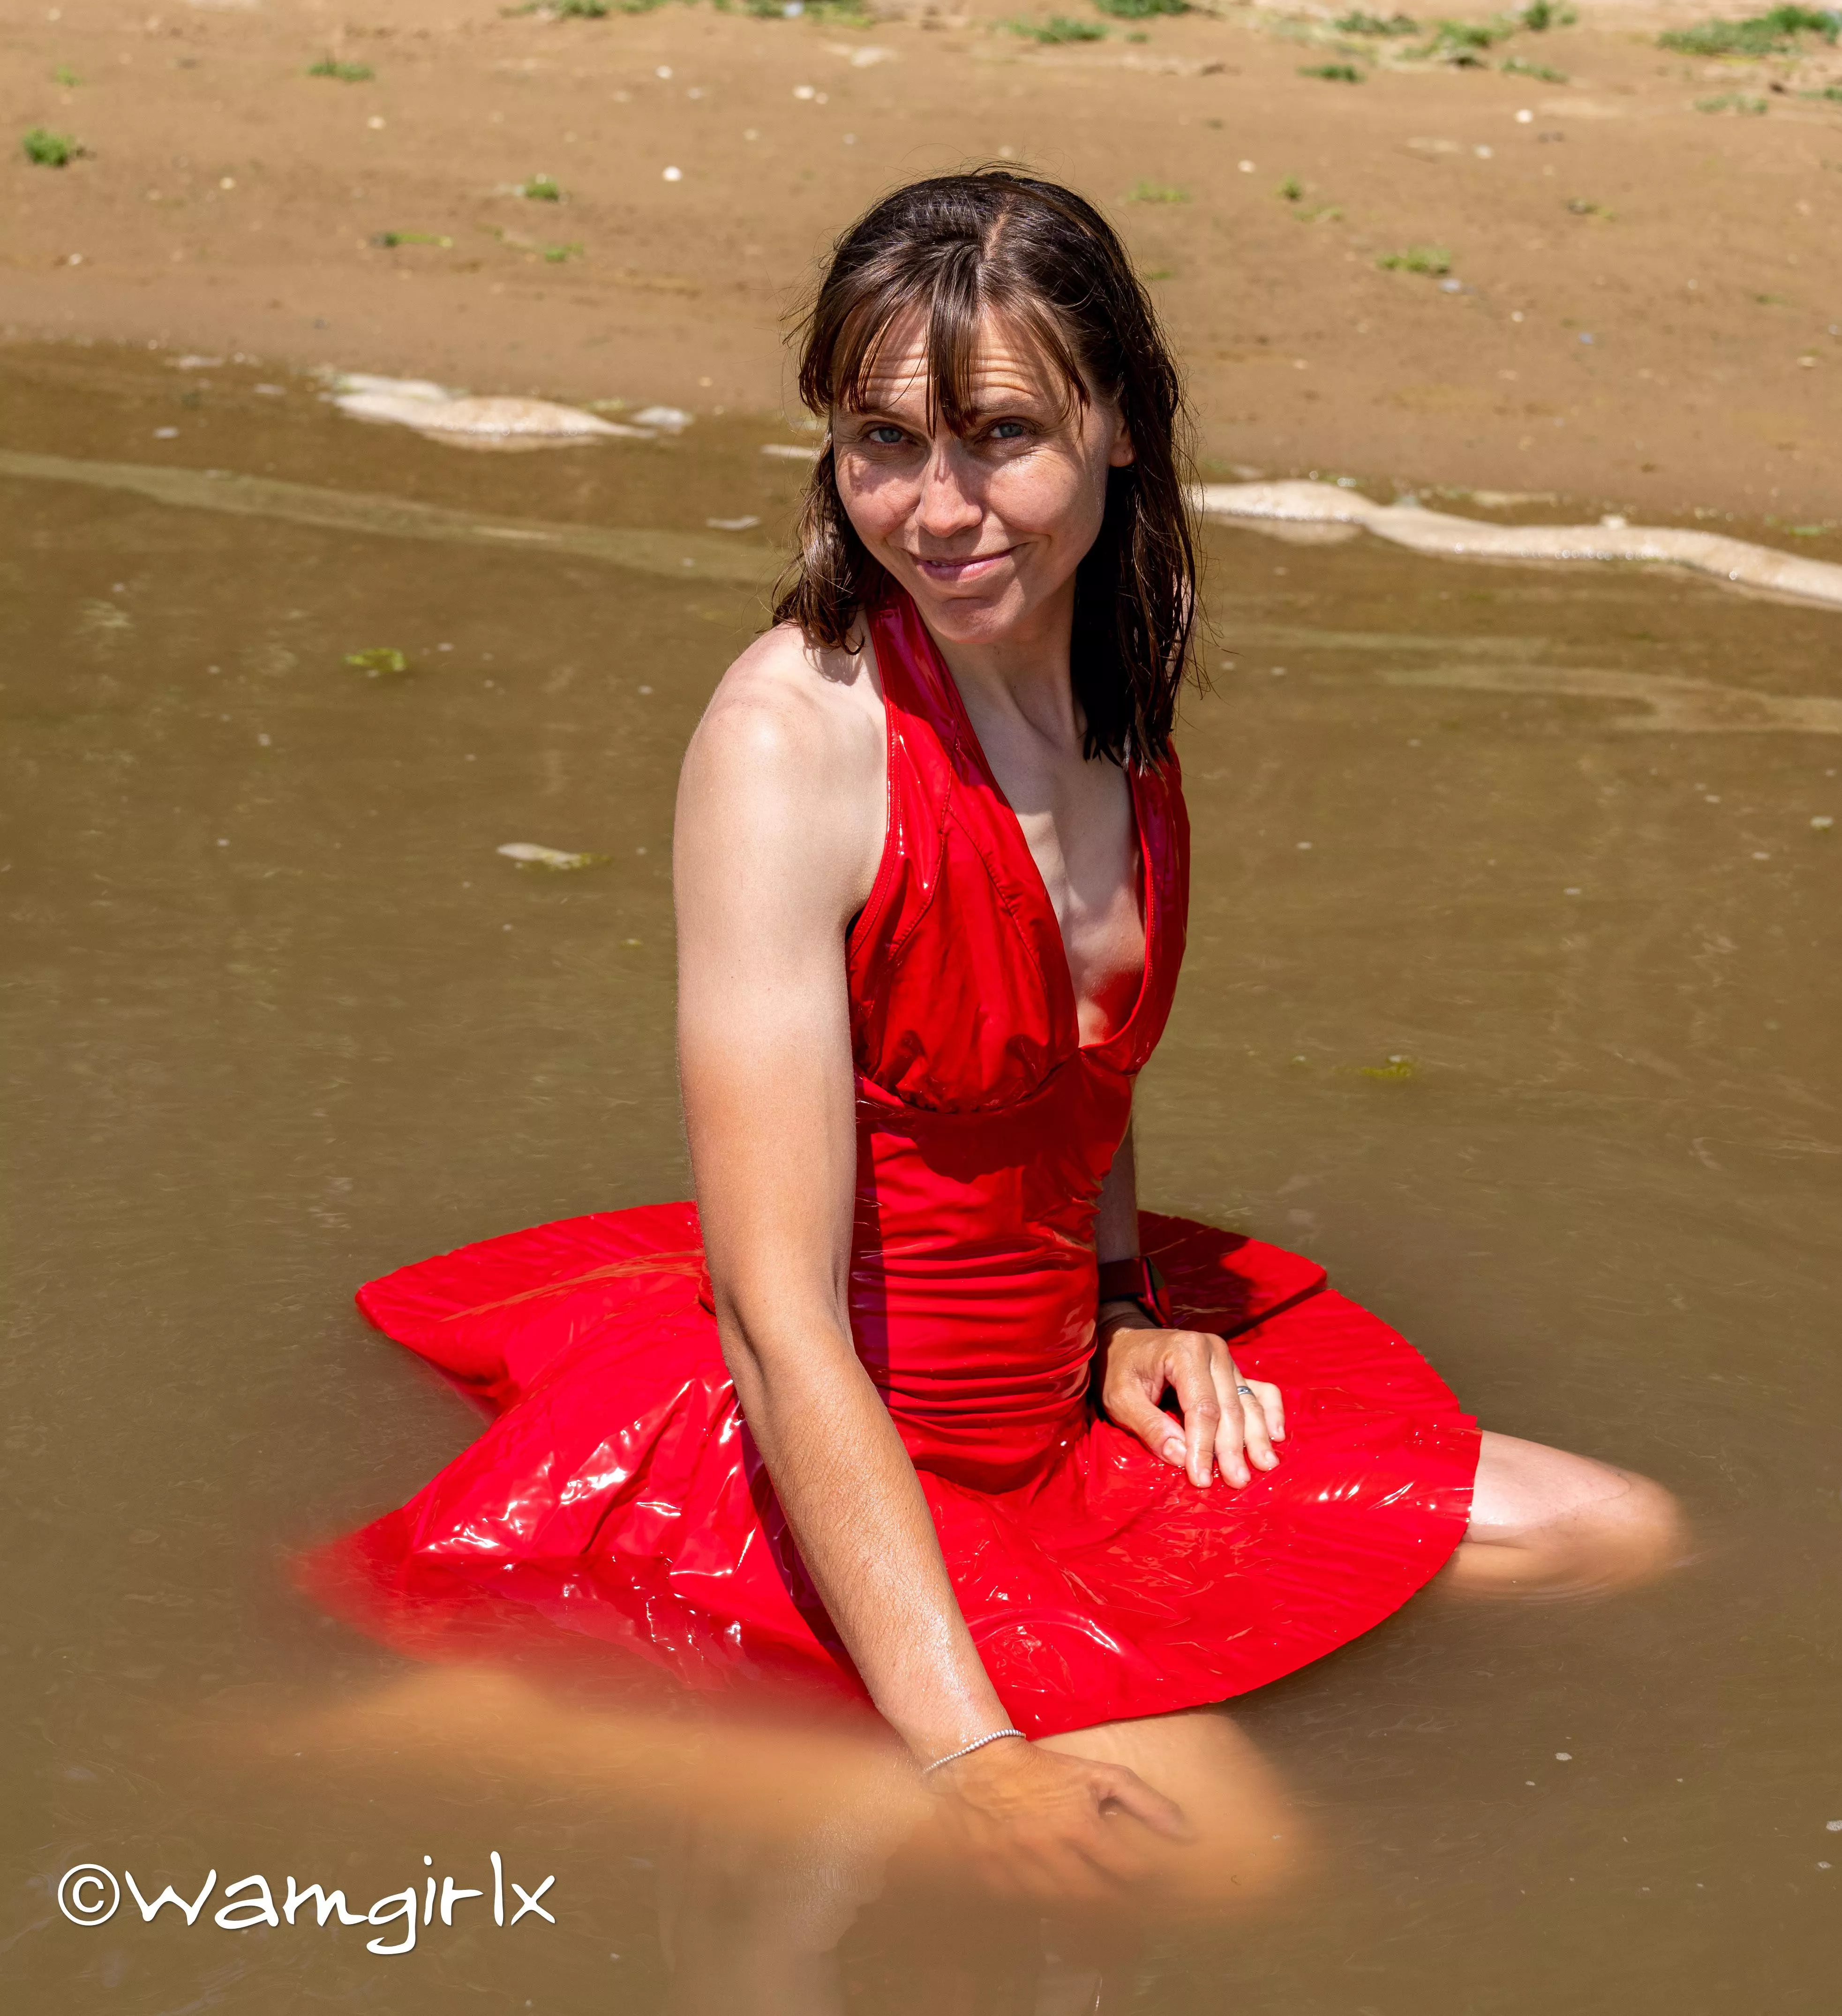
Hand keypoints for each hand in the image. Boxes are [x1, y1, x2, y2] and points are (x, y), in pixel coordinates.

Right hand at [929, 1735, 1190, 1902]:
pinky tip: (1059, 1901)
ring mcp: (1020, 1871)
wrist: (978, 1765)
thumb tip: (1188, 1834)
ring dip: (1086, 1913)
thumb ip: (1145, 1803)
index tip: (1158, 1884)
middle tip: (1132, 1904)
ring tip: (1100, 1906)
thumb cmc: (1045, 1770)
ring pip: (1064, 1911)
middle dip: (1120, 1905)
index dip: (1149, 1882)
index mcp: (1079, 1825)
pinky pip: (1030, 1911)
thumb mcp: (1099, 1775)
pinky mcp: (994, 1883)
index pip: (1129, 1872)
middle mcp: (1051, 1852)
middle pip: (1099, 1901)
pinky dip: (1048, 1910)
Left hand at [1099, 1314, 1285, 1488]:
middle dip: (1233, 1448)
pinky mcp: (1232, 1369)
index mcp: (1185, 1351)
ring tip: (1265, 1466)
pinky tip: (1277, 1435)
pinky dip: (1271, 1412)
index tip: (1201, 1478)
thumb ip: (1148, 1425)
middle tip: (1238, 1482)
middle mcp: (1213, 1350)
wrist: (1124, 1342)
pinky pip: (1260, 1389)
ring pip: (1247, 1402)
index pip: (1202, 1407)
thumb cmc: (1119, 1370)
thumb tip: (1180, 1457)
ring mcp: (1227, 1358)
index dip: (1204, 1446)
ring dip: (1257, 1437)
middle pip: (1229, 1407)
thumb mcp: (1120, 1398)